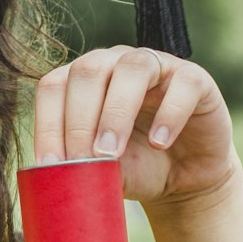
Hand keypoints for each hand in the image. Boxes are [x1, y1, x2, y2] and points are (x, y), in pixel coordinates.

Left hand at [34, 45, 236, 207]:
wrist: (183, 179)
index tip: (50, 164)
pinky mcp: (195, 79)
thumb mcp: (101, 170)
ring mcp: (156, 65)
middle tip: (83, 160)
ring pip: (132, 68)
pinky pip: (183, 83)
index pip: (54, 86)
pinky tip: (159, 143)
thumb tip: (53, 178)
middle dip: (80, 119)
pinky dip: (169, 114)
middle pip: (88, 72)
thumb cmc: (134, 167)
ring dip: (116, 112)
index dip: (47, 123)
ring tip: (111, 152)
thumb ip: (79, 167)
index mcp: (82, 80)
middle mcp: (115, 63)